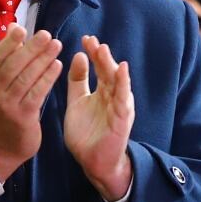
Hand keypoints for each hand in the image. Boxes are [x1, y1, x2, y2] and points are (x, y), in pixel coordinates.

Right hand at [0, 25, 64, 183]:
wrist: (5, 143)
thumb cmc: (9, 106)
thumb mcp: (4, 82)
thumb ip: (11, 56)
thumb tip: (16, 28)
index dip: (10, 42)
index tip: (22, 29)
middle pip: (13, 64)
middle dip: (30, 48)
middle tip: (46, 34)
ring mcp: (9, 103)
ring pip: (25, 77)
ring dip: (42, 60)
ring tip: (56, 45)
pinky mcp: (23, 116)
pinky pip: (36, 93)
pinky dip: (47, 78)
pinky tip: (57, 66)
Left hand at [63, 36, 133, 201]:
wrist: (93, 162)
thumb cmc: (87, 134)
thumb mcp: (77, 103)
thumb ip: (77, 82)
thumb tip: (79, 56)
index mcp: (102, 92)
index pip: (98, 68)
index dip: (93, 54)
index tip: (85, 39)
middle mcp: (112, 96)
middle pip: (108, 71)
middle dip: (101, 55)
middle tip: (92, 40)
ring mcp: (119, 106)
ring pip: (116, 82)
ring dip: (111, 65)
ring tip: (103, 50)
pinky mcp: (122, 118)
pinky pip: (123, 98)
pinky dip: (123, 84)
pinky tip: (122, 70)